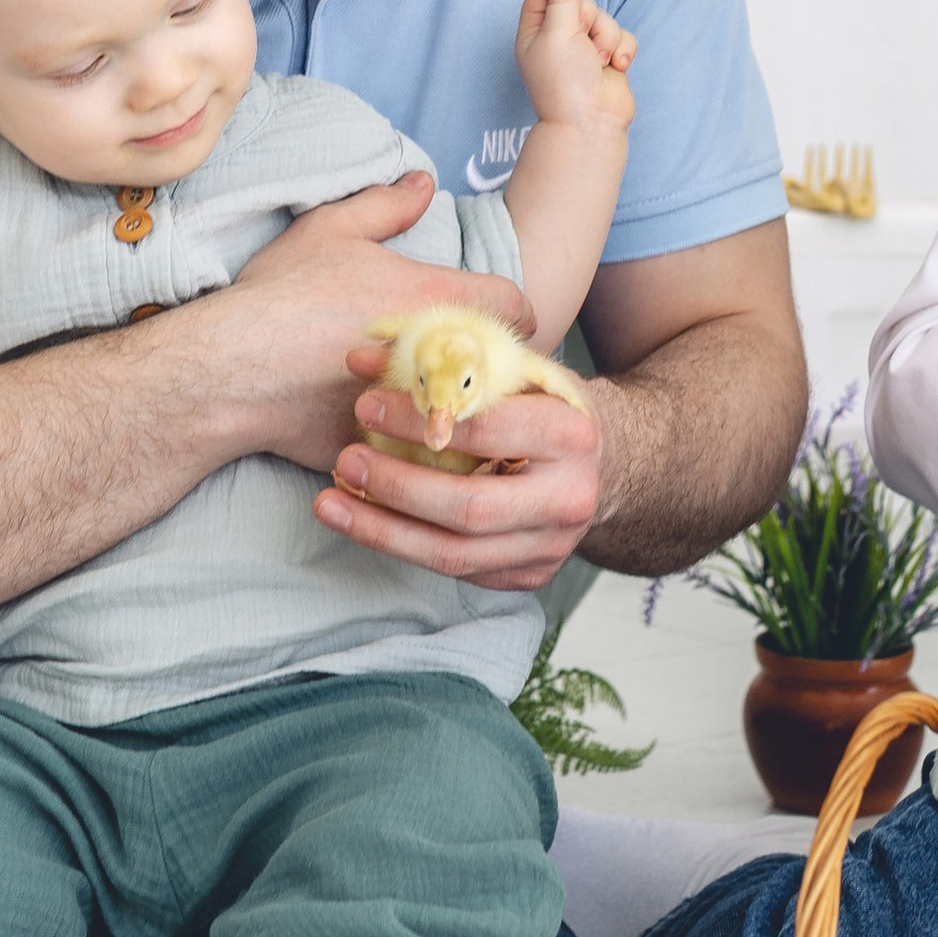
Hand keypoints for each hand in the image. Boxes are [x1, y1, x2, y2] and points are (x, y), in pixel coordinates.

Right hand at [222, 177, 534, 477]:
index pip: (517, 306)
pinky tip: (405, 438)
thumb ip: (385, 205)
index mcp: (436, 298)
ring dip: (463, 409)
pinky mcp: (391, 452)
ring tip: (440, 401)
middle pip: (501, 365)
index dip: (509, 311)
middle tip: (463, 360)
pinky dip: (422, 449)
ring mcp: (418, 411)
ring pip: (472, 417)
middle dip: (489, 363)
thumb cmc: (280, 296)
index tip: (489, 319)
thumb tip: (424, 182)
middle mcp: (439, 357)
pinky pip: (426, 456)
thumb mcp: (329, 231)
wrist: (229, 370)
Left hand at [316, 359, 601, 592]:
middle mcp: (568, 499)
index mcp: (572, 435)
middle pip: (468, 507)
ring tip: (331, 504)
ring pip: (454, 555)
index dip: (418, 421)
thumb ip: (442, 363)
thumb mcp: (512, 373)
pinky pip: (455, 569)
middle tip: (345, 460)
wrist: (605, 467)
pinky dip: (403, 547)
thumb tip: (360, 359)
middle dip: (396, 487)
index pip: (485, 431)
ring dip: (383, 531)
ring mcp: (550, 547)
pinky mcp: (528, 577)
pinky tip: (366, 523)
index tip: (366, 407)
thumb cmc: (546, 409)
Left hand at [513, 0, 636, 136]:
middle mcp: (559, 38)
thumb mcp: (556, 33)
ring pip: (605, 19)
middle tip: (583, 41)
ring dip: (606, 38)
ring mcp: (585, 49)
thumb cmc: (565, 81)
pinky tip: (616, 68)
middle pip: (581, 2)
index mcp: (536, 31)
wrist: (591, 122)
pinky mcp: (609, 58)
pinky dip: (622, 50)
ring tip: (599, 62)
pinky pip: (623, 37)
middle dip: (589, 18)